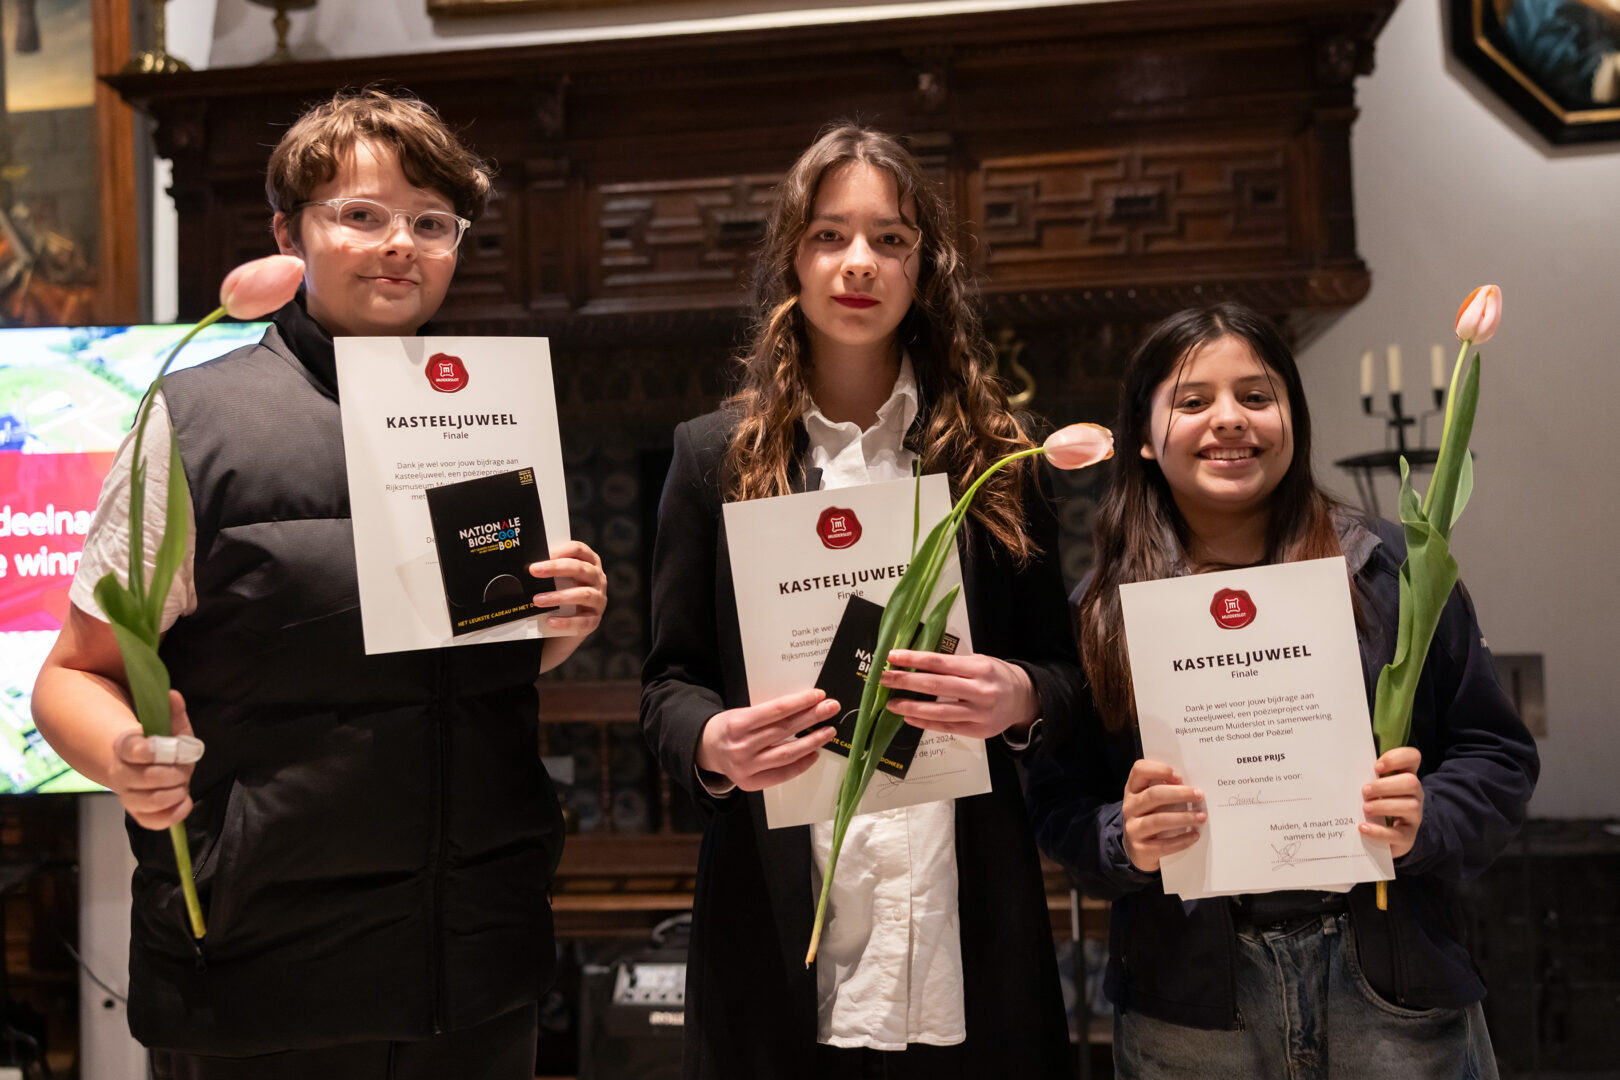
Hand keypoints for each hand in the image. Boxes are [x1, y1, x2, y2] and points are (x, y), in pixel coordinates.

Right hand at [109, 691, 201, 830]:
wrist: (142, 766)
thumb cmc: (160, 744)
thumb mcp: (168, 725)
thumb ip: (172, 711)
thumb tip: (172, 695)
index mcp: (126, 747)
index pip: (131, 750)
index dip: (149, 749)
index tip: (163, 747)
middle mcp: (122, 773)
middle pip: (147, 778)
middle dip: (174, 773)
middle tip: (184, 768)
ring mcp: (128, 795)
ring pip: (150, 801)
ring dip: (175, 792)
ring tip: (183, 783)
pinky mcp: (139, 812)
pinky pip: (152, 822)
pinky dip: (172, 815)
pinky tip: (184, 801)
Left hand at [529, 540, 605, 637]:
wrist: (572, 625)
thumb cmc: (565, 595)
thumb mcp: (561, 579)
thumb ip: (551, 571)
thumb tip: (530, 566)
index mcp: (589, 563)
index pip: (579, 550)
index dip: (561, 550)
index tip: (543, 553)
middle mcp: (598, 579)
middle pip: (580, 568)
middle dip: (556, 568)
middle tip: (535, 570)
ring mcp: (598, 600)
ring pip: (583, 594)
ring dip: (559, 596)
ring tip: (538, 600)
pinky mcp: (594, 620)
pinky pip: (582, 621)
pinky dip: (565, 621)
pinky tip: (550, 621)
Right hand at [696, 688, 839, 791]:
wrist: (707, 749)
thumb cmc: (730, 727)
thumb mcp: (743, 712)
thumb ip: (770, 713)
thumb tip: (806, 706)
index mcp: (737, 723)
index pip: (776, 711)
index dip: (799, 702)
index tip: (818, 695)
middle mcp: (741, 747)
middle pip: (784, 731)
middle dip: (812, 717)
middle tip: (831, 708)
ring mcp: (746, 767)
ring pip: (787, 754)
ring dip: (812, 741)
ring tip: (828, 731)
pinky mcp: (750, 783)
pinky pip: (782, 774)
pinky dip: (801, 764)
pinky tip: (814, 753)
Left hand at [878, 649, 1037, 738]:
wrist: (1024, 698)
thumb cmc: (996, 676)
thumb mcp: (979, 661)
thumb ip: (952, 665)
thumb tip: (915, 665)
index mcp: (979, 668)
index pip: (939, 662)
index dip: (913, 660)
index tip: (893, 657)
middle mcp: (980, 691)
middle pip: (935, 686)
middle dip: (905, 682)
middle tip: (884, 679)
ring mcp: (980, 713)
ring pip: (939, 711)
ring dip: (911, 707)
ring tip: (892, 704)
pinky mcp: (978, 731)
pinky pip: (946, 726)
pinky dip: (925, 723)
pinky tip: (909, 718)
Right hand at [1120, 759, 1204, 872]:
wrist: (1137, 849)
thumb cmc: (1151, 817)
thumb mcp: (1151, 800)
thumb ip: (1165, 789)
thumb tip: (1193, 786)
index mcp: (1133, 789)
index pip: (1139, 770)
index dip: (1159, 770)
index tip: (1179, 776)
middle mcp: (1130, 807)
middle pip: (1153, 795)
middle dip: (1179, 794)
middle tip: (1199, 795)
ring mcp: (1133, 828)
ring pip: (1159, 820)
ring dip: (1184, 818)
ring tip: (1201, 817)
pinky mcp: (1140, 848)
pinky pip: (1163, 844)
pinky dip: (1181, 840)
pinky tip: (1194, 835)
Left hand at [1360, 746, 1423, 858]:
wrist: (1391, 836)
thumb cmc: (1378, 804)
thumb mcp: (1375, 788)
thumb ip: (1367, 777)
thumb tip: (1341, 771)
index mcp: (1405, 776)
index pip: (1412, 757)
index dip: (1397, 758)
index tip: (1376, 767)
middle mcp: (1414, 794)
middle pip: (1411, 782)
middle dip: (1385, 786)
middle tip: (1365, 791)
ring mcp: (1414, 816)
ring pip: (1410, 806)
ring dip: (1383, 806)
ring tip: (1365, 808)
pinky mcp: (1407, 836)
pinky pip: (1398, 834)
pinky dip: (1379, 831)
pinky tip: (1363, 827)